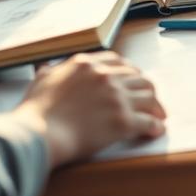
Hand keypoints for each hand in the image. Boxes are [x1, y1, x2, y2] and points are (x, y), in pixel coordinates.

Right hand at [14, 52, 165, 166]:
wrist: (38, 134)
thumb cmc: (35, 111)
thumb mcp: (41, 81)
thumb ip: (49, 72)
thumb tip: (45, 68)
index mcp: (86, 64)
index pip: (118, 62)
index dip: (129, 71)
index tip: (133, 79)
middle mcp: (105, 76)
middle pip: (137, 76)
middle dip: (146, 88)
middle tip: (150, 100)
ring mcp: (116, 97)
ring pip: (148, 96)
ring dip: (156, 106)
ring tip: (159, 115)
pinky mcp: (122, 121)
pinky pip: (148, 121)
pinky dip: (155, 126)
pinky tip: (156, 130)